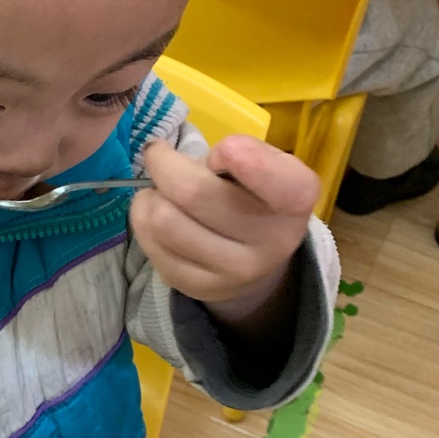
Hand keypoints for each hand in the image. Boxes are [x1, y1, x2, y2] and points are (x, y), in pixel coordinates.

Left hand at [131, 135, 318, 324]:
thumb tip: (202, 164)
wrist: (255, 262)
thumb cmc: (256, 197)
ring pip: (162, 220)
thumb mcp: (269, 165)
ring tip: (159, 192)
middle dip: (163, 165)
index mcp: (296, 200)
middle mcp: (271, 243)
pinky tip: (156, 215)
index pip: (277, 180)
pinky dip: (142, 219)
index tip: (222, 150)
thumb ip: (246, 152)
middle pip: (193, 193)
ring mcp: (233, 271)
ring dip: (149, 196)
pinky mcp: (196, 286)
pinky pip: (149, 244)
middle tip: (160, 157)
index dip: (240, 155)